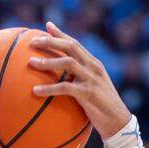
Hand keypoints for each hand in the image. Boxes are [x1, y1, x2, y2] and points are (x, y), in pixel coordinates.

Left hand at [29, 22, 130, 136]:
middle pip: (71, 47)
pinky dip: (49, 89)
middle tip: (32, 42)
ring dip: (48, 61)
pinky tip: (34, 91)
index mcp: (93, 64)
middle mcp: (94, 67)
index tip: (46, 25)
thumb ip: (76, 79)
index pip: (76, 43)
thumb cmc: (100, 107)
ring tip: (30, 63)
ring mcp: (92, 79)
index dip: (61, 33)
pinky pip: (66, 88)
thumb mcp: (89, 88)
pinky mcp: (89, 94)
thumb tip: (57, 78)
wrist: (118, 122)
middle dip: (51, 41)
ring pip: (68, 63)